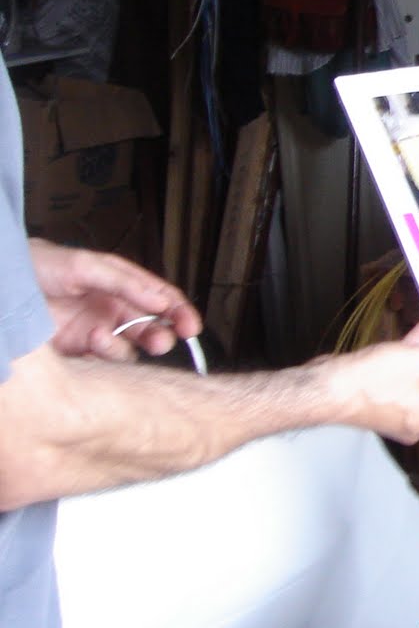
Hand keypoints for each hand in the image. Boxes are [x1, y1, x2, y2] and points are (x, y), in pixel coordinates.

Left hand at [30, 239, 200, 360]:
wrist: (5, 287)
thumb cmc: (41, 266)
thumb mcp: (87, 265)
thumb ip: (126, 282)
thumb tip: (162, 301)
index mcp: (122, 286)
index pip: (161, 299)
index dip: (180, 312)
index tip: (191, 326)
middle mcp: (113, 310)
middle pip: (150, 328)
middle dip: (160, 336)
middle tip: (160, 341)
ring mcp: (95, 332)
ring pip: (128, 349)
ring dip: (124, 346)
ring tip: (102, 335)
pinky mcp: (76, 352)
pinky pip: (103, 361)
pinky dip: (105, 353)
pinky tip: (92, 339)